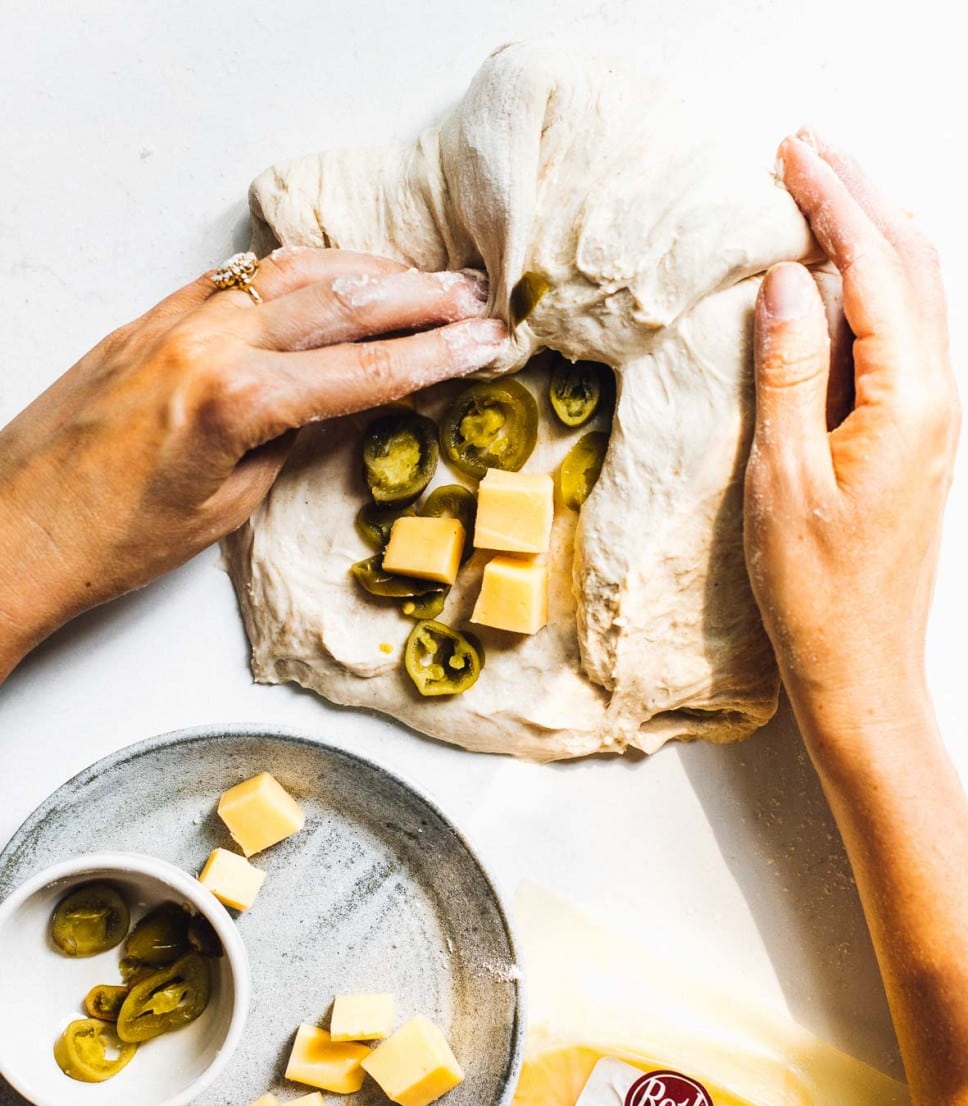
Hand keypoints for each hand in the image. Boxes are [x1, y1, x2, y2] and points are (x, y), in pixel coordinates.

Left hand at [0, 248, 505, 679]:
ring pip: (290, 273)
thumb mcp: (230, 502)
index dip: (436, 357)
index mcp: (232, 399)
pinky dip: (298, 270)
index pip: (363, 369)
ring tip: (421, 278)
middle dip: (418, 297)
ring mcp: (173, 319)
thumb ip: (295, 437)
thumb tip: (350, 399)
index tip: (488, 345)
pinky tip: (331, 275)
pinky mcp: (150, 316)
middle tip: (476, 297)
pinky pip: (240, 276)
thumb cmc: (116, 540)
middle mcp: (205, 342)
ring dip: (365, 271)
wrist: (15, 528)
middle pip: (338, 303)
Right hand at [744, 133, 960, 739]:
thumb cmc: (817, 591)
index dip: (834, 203)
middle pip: (912, 263)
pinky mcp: (918, 434)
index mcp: (910, 402)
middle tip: (806, 148)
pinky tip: (843, 274)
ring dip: (875, 231)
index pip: (877, 269)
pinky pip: (907, 332)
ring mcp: (934, 415)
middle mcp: (938, 397)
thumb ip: (788, 373)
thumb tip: (787, 279)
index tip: (791, 154)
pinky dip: (877, 282)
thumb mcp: (784, 481)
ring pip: (917, 293)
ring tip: (824, 188)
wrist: (863, 667)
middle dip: (861, 196)